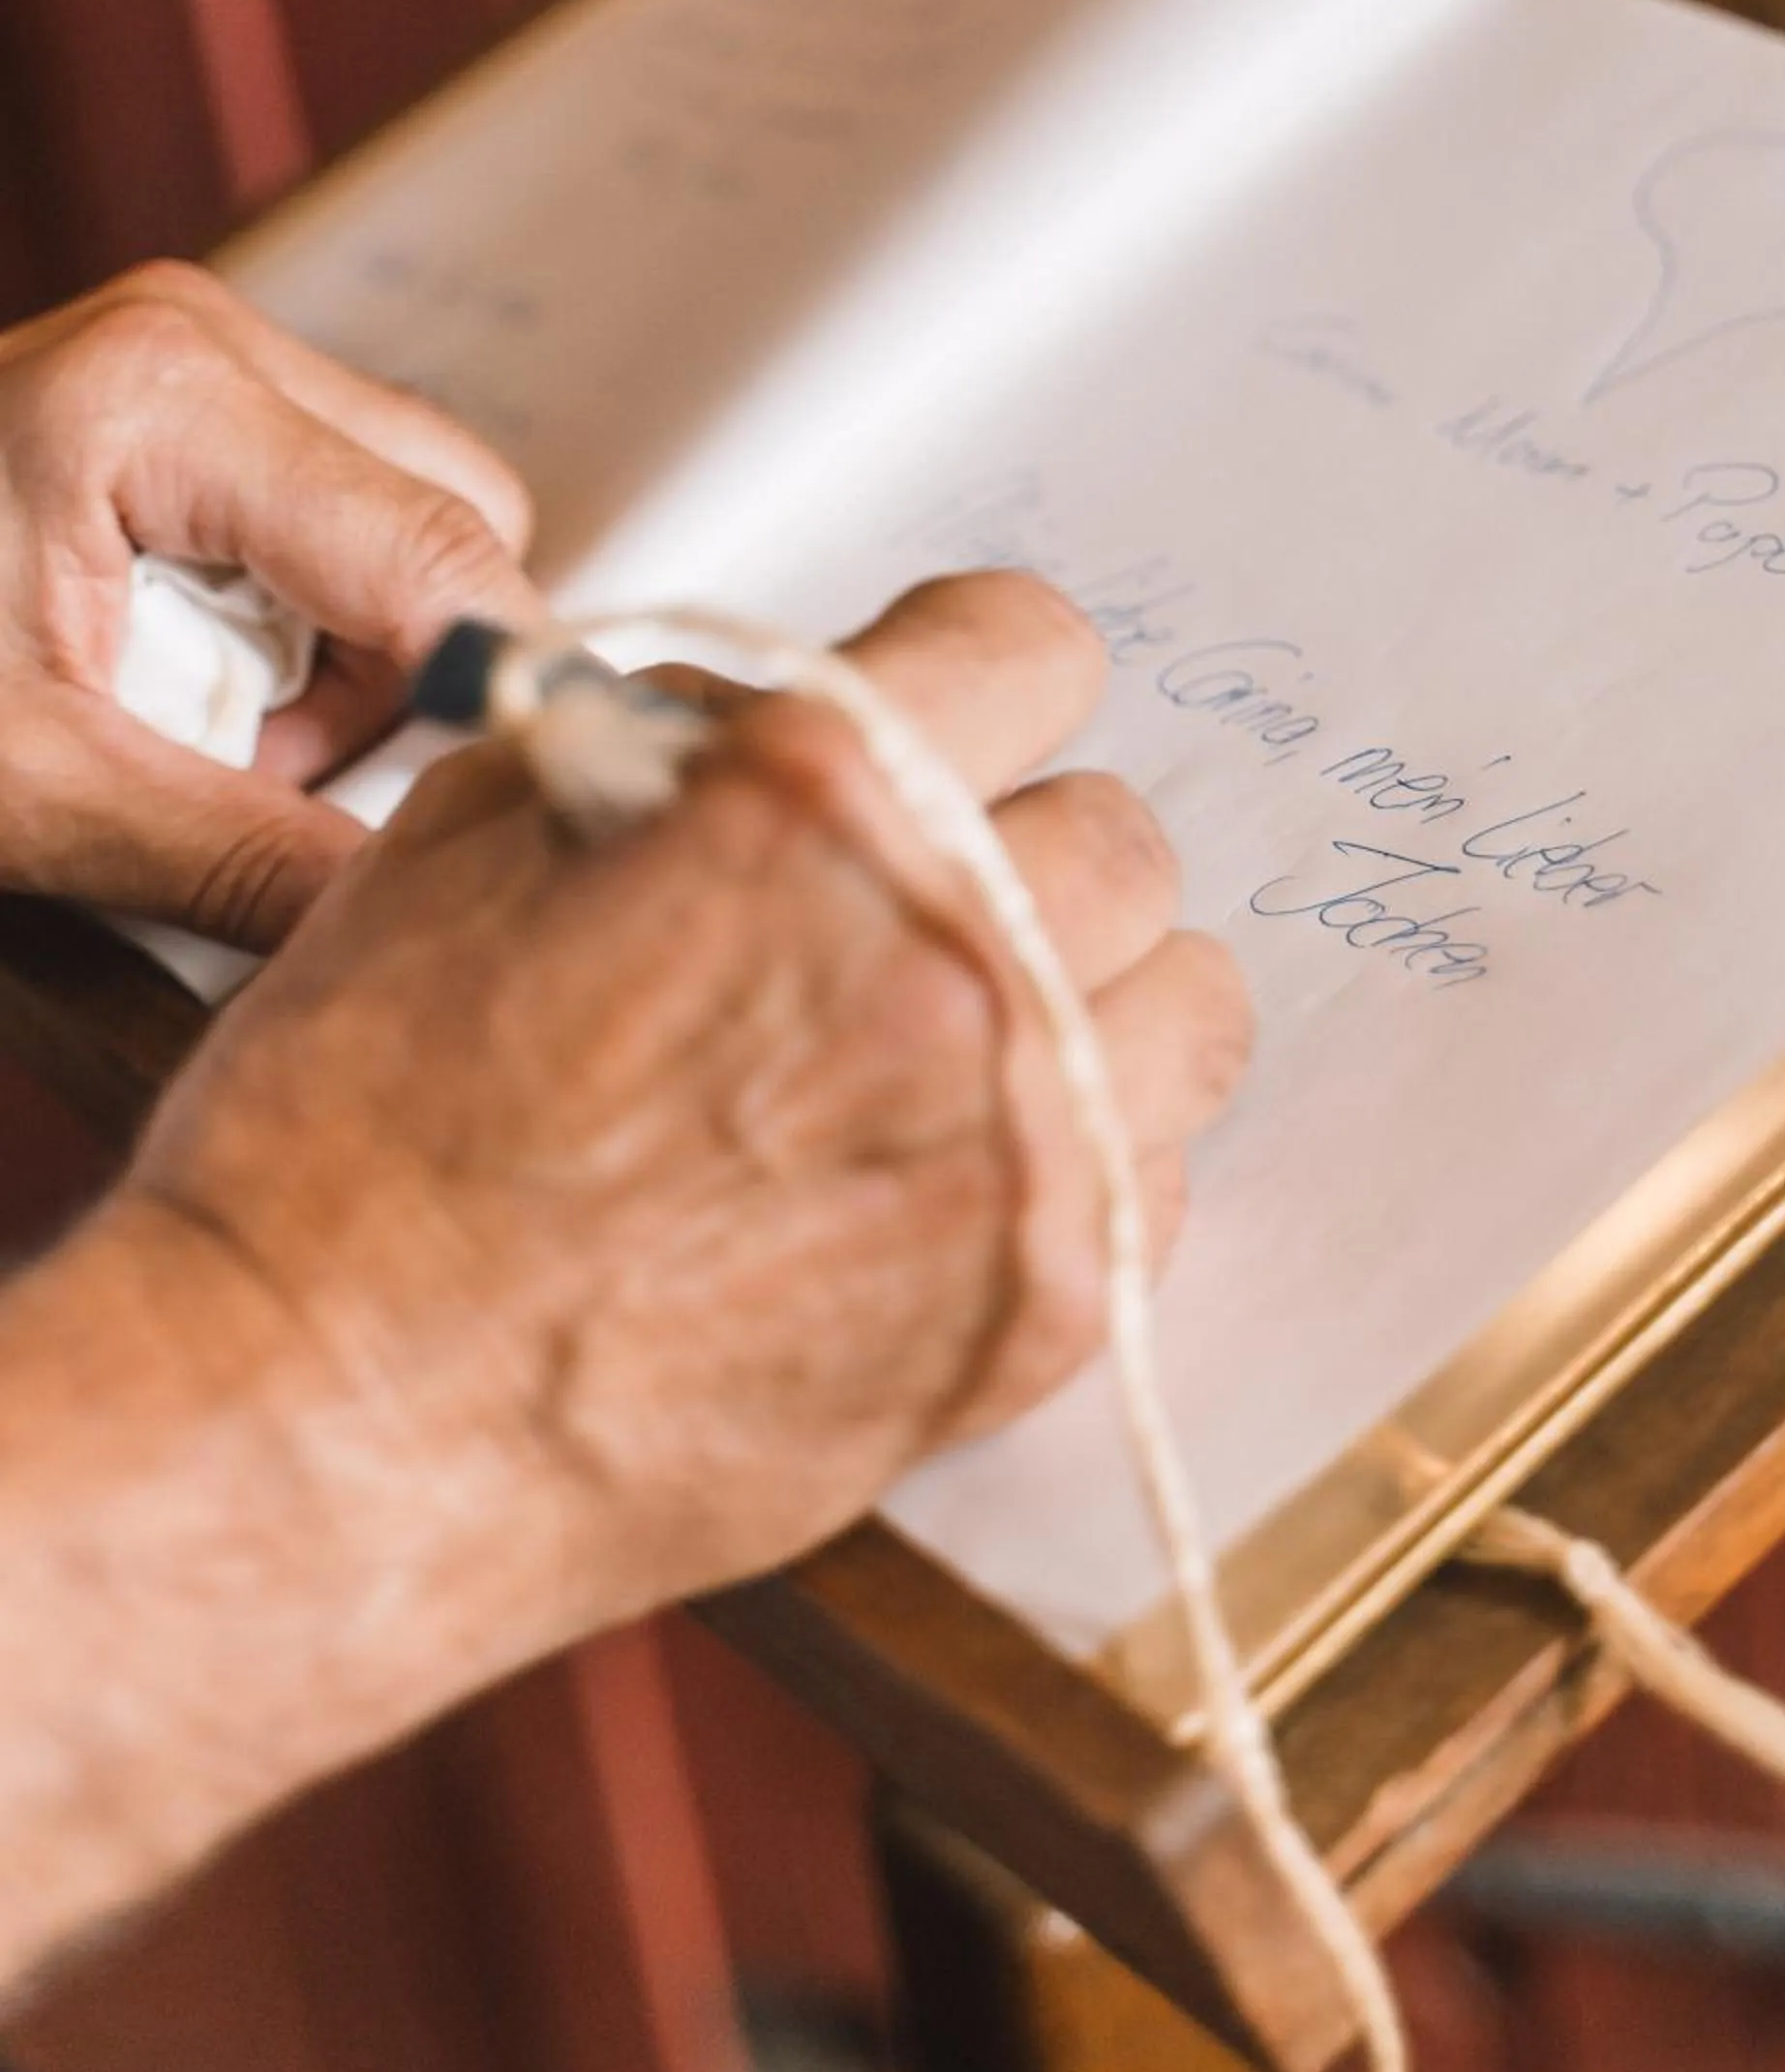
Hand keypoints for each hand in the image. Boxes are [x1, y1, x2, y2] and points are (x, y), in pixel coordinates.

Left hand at [0, 260, 540, 943]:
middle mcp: (203, 342)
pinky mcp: (179, 394)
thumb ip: (239, 860)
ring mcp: (194, 353)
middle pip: (456, 517)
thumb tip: (410, 920)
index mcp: (166, 401)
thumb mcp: (24, 795)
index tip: (492, 819)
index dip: (495, 701)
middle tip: (256, 773)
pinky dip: (291, 623)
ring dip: (346, 658)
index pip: (444, 555)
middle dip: (403, 677)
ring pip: (409, 515)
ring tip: (191, 733)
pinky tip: (176, 678)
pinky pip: (330, 511)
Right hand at [116, 574, 1250, 1715]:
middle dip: (1012, 845)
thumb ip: (677, 741)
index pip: (1034, 646)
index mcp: (818, 808)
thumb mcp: (469, 834)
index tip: (943, 721)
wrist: (311, 1425)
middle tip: (908, 907)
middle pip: (1120, 836)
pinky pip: (1162, 1184)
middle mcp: (950, 966)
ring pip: (1187, 1007)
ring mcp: (1012, 1155)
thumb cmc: (351, 1136)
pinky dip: (1078, 1165)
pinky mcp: (1033, 1322)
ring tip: (957, 1040)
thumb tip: (784, 715)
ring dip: (1088, 1000)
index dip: (966, 675)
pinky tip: (941, 1177)